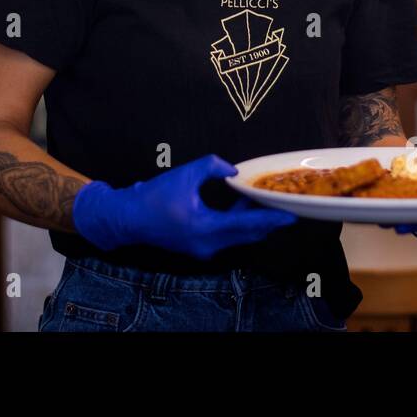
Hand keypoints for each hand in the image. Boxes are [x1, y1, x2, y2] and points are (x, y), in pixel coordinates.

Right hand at [73, 154, 297, 258]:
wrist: (127, 218)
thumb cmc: (153, 197)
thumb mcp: (184, 174)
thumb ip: (212, 167)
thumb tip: (233, 170)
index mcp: (205, 229)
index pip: (247, 225)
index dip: (270, 219)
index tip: (290, 215)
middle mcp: (207, 245)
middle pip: (247, 234)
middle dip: (267, 221)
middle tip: (286, 207)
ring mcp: (202, 249)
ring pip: (237, 236)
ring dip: (252, 221)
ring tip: (266, 203)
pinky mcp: (198, 246)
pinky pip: (226, 236)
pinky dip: (237, 223)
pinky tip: (241, 206)